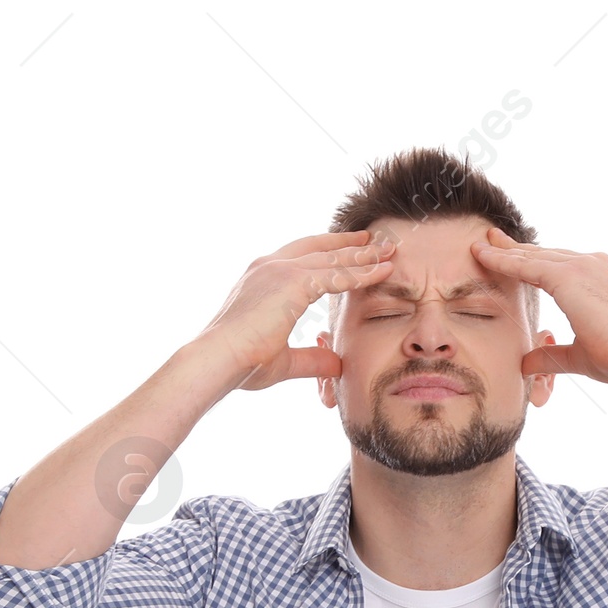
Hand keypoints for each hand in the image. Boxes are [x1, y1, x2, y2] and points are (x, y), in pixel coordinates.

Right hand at [194, 230, 395, 390]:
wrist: (218, 360)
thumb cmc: (239, 365)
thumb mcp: (282, 361)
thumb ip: (311, 359)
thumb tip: (336, 364)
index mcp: (261, 278)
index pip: (301, 257)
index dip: (329, 253)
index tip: (352, 250)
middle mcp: (269, 266)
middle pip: (319, 248)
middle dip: (350, 245)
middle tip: (378, 242)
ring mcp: (279, 270)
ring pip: (332, 258)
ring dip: (363, 256)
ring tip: (390, 251)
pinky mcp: (291, 282)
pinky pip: (336, 275)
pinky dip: (361, 273)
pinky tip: (383, 271)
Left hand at [471, 226, 607, 382]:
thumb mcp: (577, 356)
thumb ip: (549, 355)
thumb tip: (526, 364)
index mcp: (597, 278)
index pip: (557, 266)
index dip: (531, 262)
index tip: (509, 257)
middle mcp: (592, 265)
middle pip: (544, 254)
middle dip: (515, 249)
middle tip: (490, 239)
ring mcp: (583, 265)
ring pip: (534, 256)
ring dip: (504, 251)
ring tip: (480, 245)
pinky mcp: (571, 274)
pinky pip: (528, 265)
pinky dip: (504, 261)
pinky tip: (485, 257)